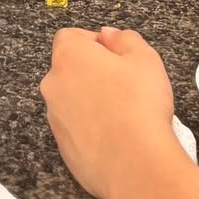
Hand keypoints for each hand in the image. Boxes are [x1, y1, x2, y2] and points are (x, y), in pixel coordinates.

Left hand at [40, 26, 179, 198]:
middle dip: (92, 72)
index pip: (71, 37)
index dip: (95, 43)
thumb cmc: (140, 105)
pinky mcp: (61, 146)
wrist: (135, 163)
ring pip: (71, 99)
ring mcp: (54, 118)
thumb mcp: (145, 59)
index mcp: (69, 57)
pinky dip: (90, 127)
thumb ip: (124, 39)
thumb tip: (108, 35)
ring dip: (90, 100)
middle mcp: (53, 84)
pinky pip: (75, 127)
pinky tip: (115, 135)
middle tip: (125, 84)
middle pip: (69, 69)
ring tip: (123, 113)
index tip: (116, 56)